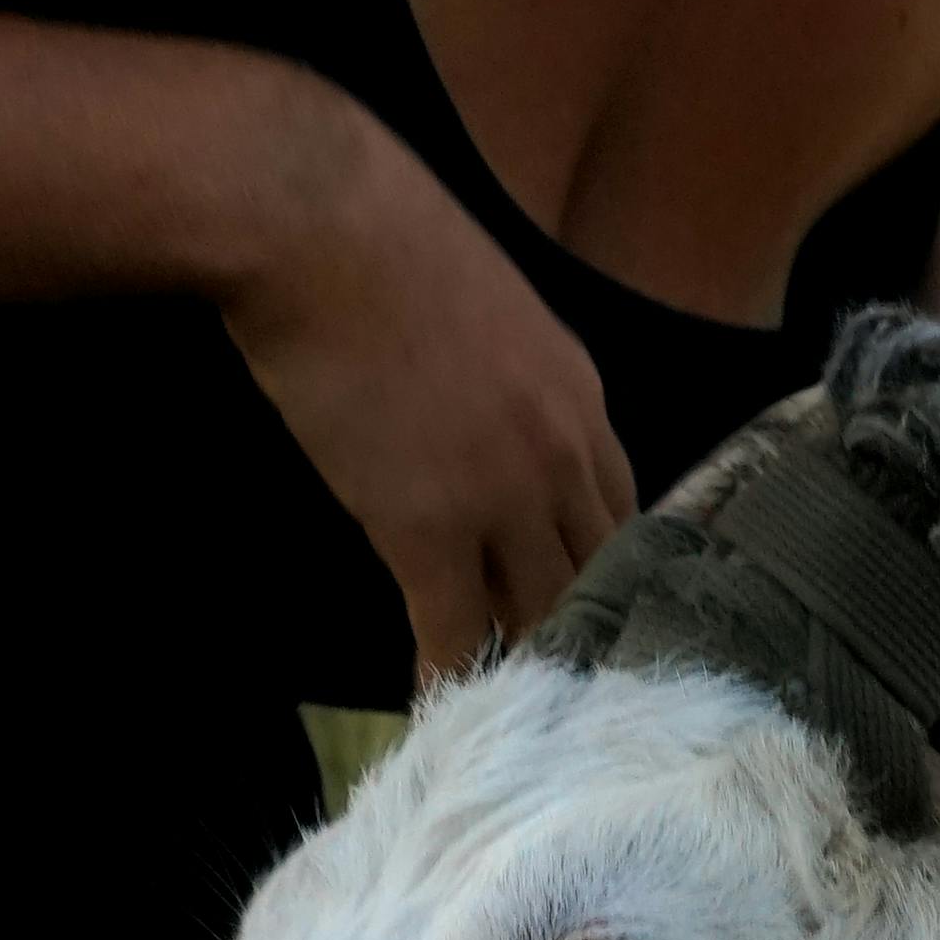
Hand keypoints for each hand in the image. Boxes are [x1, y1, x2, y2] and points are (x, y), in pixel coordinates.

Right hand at [221, 104, 636, 676]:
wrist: (317, 222)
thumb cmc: (378, 240)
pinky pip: (459, 629)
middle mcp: (565, 449)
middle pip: (599, 572)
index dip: (607, 572)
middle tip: (573, 692)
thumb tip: (477, 414)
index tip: (595, 617)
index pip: (622, 510)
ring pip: (544, 610)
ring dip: (530, 664)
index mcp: (580, 394)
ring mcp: (506, 493)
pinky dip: (456, 678)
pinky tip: (444, 712)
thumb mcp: (483, 307)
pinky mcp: (431, 526)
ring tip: (519, 717)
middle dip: (587, 633)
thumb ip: (503, 374)